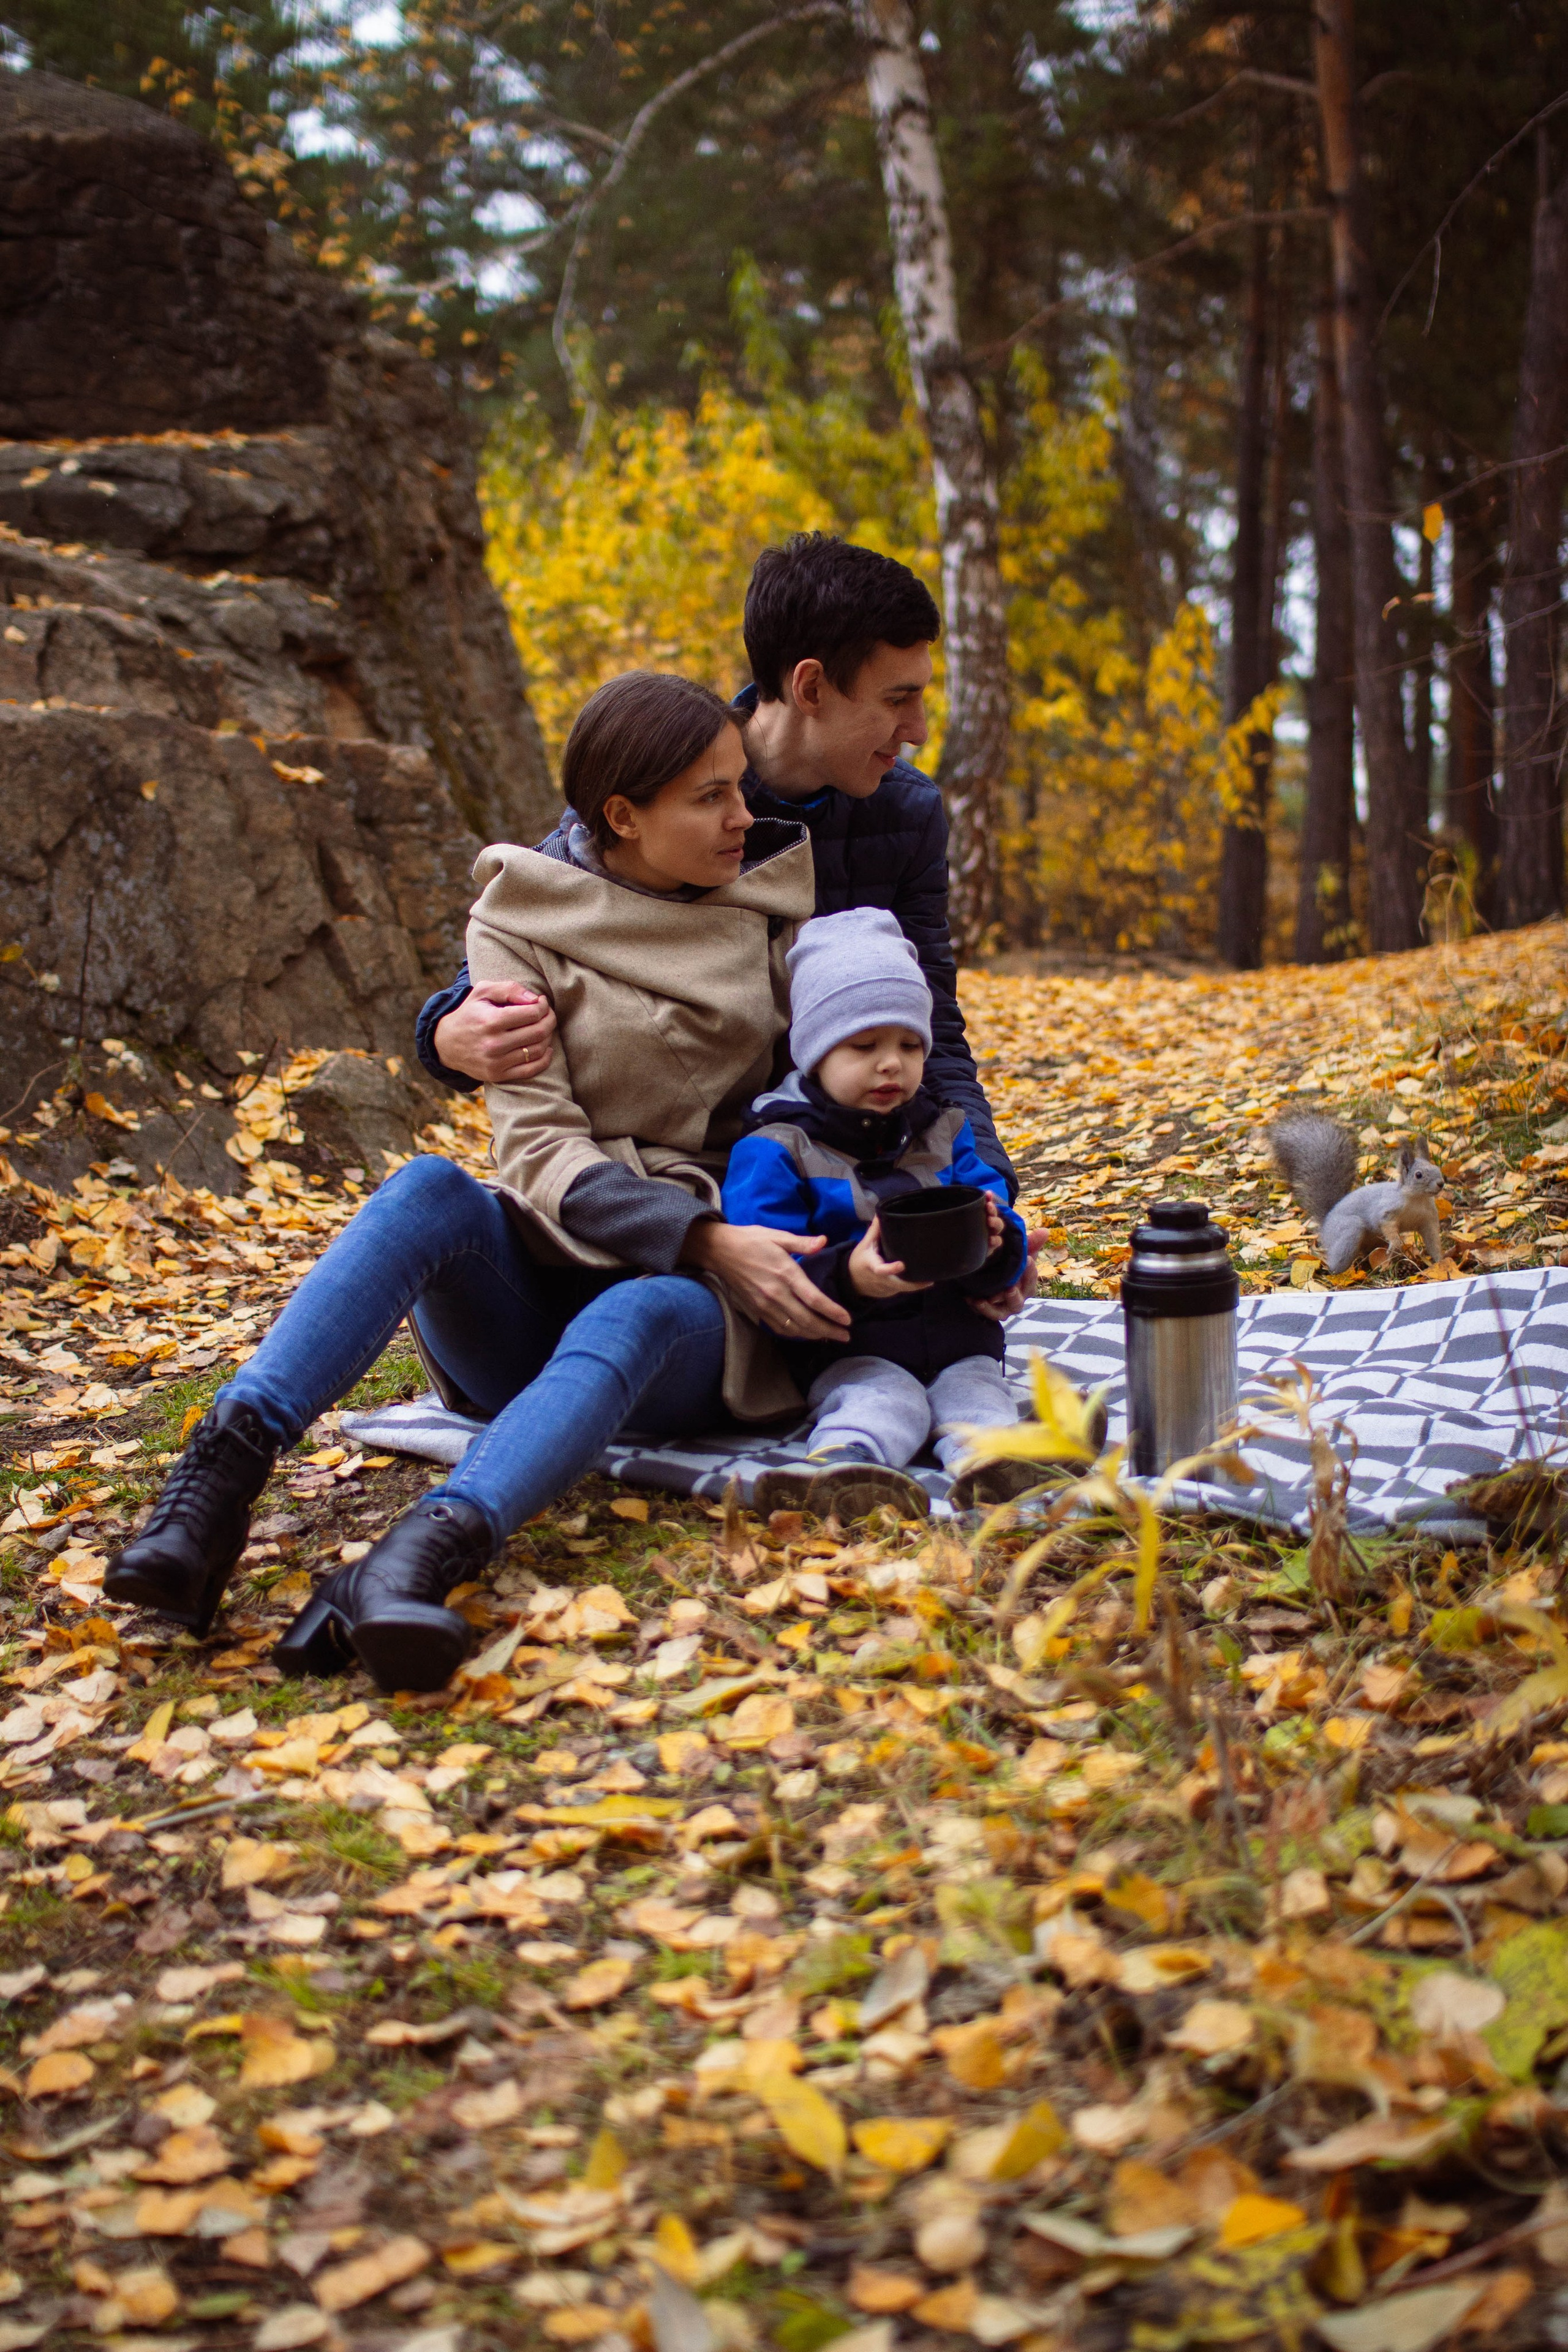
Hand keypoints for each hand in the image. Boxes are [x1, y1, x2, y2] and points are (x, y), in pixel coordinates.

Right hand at [432, 983, 556, 1084]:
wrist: (446, 1044)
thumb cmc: (469, 1013)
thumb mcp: (482, 992)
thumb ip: (509, 989)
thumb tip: (534, 999)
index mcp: (491, 1021)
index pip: (532, 1013)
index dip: (543, 1006)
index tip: (541, 1002)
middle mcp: (494, 1044)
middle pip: (539, 1032)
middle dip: (550, 1020)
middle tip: (547, 1014)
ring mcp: (496, 1062)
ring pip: (538, 1050)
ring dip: (548, 1037)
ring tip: (543, 1028)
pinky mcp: (498, 1075)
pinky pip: (531, 1070)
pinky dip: (545, 1059)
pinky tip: (546, 1048)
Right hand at [681, 1221, 853, 1342]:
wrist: (720, 1251)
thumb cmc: (751, 1240)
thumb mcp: (778, 1236)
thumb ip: (802, 1243)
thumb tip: (824, 1241)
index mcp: (785, 1273)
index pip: (814, 1299)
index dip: (832, 1312)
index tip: (847, 1320)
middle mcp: (776, 1293)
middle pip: (807, 1319)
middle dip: (829, 1330)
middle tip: (846, 1336)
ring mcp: (765, 1304)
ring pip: (794, 1327)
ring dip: (814, 1335)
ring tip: (830, 1337)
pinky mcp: (756, 1310)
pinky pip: (778, 1327)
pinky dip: (795, 1334)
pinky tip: (806, 1334)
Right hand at [848, 1215, 931, 1298]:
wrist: (852, 1281)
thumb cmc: (860, 1259)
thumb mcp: (864, 1244)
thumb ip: (875, 1230)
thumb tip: (881, 1212)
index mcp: (872, 1266)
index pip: (881, 1269)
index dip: (891, 1269)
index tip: (902, 1265)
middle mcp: (880, 1279)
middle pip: (897, 1285)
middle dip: (913, 1285)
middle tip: (929, 1280)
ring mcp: (885, 1288)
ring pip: (903, 1289)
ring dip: (916, 1285)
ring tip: (931, 1278)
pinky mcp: (890, 1293)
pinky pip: (902, 1290)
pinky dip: (912, 1286)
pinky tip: (923, 1280)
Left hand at [969, 1222, 1048, 1322]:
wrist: (987, 1281)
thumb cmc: (1007, 1267)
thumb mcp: (1018, 1254)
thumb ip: (1031, 1243)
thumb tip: (1045, 1231)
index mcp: (1027, 1284)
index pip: (1032, 1278)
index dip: (1030, 1271)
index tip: (1027, 1259)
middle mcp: (1018, 1297)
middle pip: (1021, 1297)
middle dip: (1016, 1292)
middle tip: (1010, 1286)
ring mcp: (1005, 1307)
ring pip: (1005, 1310)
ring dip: (999, 1304)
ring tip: (992, 1297)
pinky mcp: (991, 1313)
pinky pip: (989, 1314)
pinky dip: (982, 1308)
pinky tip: (972, 1299)